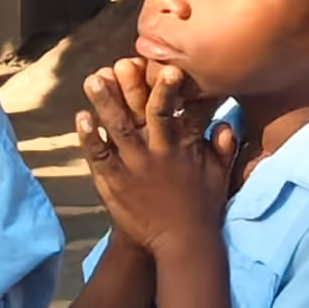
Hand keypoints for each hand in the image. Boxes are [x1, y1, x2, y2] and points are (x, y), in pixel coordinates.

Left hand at [74, 58, 234, 257]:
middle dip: (130, 86)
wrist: (181, 244)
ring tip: (93, 79)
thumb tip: (228, 124)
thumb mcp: (219, 175)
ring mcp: (133, 167)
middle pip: (140, 112)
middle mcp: (155, 152)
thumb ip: (222, 147)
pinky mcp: (115, 183)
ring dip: (103, 102)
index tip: (165, 67)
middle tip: (119, 63)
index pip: (173, 110)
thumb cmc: (202, 208)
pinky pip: (99, 156)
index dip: (168, 87)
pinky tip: (81, 118)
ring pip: (116, 128)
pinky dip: (89, 137)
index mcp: (180, 146)